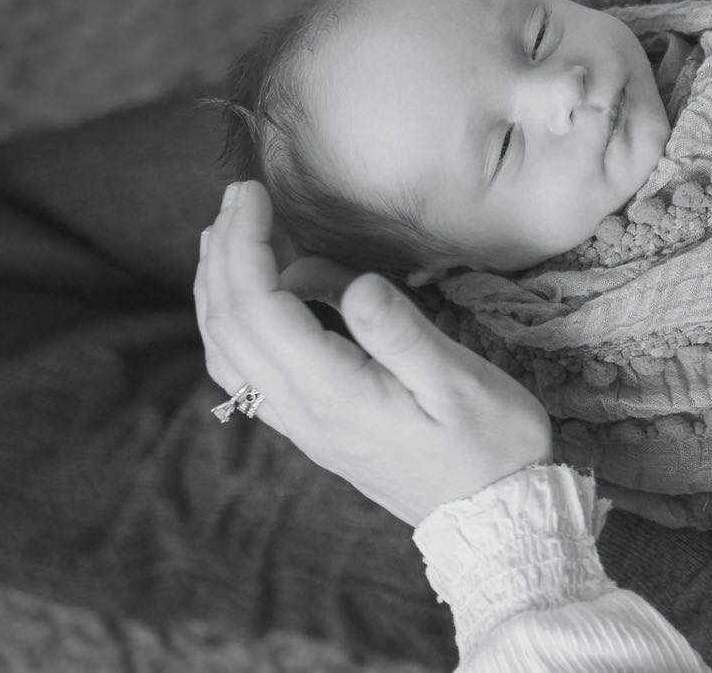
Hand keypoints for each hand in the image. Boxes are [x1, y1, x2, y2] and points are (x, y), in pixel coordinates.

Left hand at [194, 180, 553, 526]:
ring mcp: (301, 424)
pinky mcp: (311, 427)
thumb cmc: (490, 445)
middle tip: (239, 195)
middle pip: (229, 325)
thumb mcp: (460, 383)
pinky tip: (254, 295)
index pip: (259, 308)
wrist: (493, 519)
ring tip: (230, 233)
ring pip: (226, 351)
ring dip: (218, 287)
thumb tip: (354, 283)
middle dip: (224, 252)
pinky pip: (244, 372)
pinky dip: (232, 322)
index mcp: (333, 392)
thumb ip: (401, 333)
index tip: (254, 192)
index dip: (246, 244)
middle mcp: (301, 412)